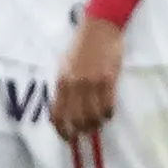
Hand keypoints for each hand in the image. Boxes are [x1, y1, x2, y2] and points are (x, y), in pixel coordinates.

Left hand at [49, 16, 122, 142]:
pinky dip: (108, 114)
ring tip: (99, 123)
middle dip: (81, 131)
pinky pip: (108, 105)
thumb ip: (64, 86)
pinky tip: (109, 114)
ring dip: (96, 124)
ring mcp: (92, 83)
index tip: (68, 138)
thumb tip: (65, 109)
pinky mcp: (108, 79)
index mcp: (61, 81)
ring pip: (93, 115)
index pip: (57, 114)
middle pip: (76, 119)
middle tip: (86, 133)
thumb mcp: (65, 65)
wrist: (100, 28)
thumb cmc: (81, 46)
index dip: (62, 131)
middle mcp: (74, 85)